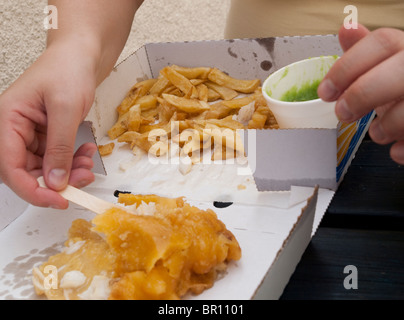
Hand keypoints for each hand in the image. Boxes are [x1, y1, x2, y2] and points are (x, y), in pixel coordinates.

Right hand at [0, 39, 98, 208]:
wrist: (80, 56)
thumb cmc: (68, 70)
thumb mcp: (65, 109)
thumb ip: (59, 148)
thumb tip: (56, 183)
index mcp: (7, 120)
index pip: (9, 167)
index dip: (32, 189)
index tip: (58, 200)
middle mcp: (14, 130)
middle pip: (26, 171)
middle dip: (56, 181)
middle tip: (82, 181)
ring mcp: (30, 134)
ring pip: (45, 168)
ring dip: (69, 171)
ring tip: (89, 163)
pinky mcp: (46, 135)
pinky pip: (57, 158)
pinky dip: (73, 160)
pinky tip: (88, 153)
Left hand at [318, 24, 403, 163]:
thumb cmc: (402, 85)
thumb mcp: (386, 66)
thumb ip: (368, 52)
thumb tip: (346, 29)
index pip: (383, 42)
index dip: (347, 67)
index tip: (325, 92)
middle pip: (398, 71)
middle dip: (362, 94)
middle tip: (342, 113)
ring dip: (388, 125)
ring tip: (377, 132)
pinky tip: (396, 150)